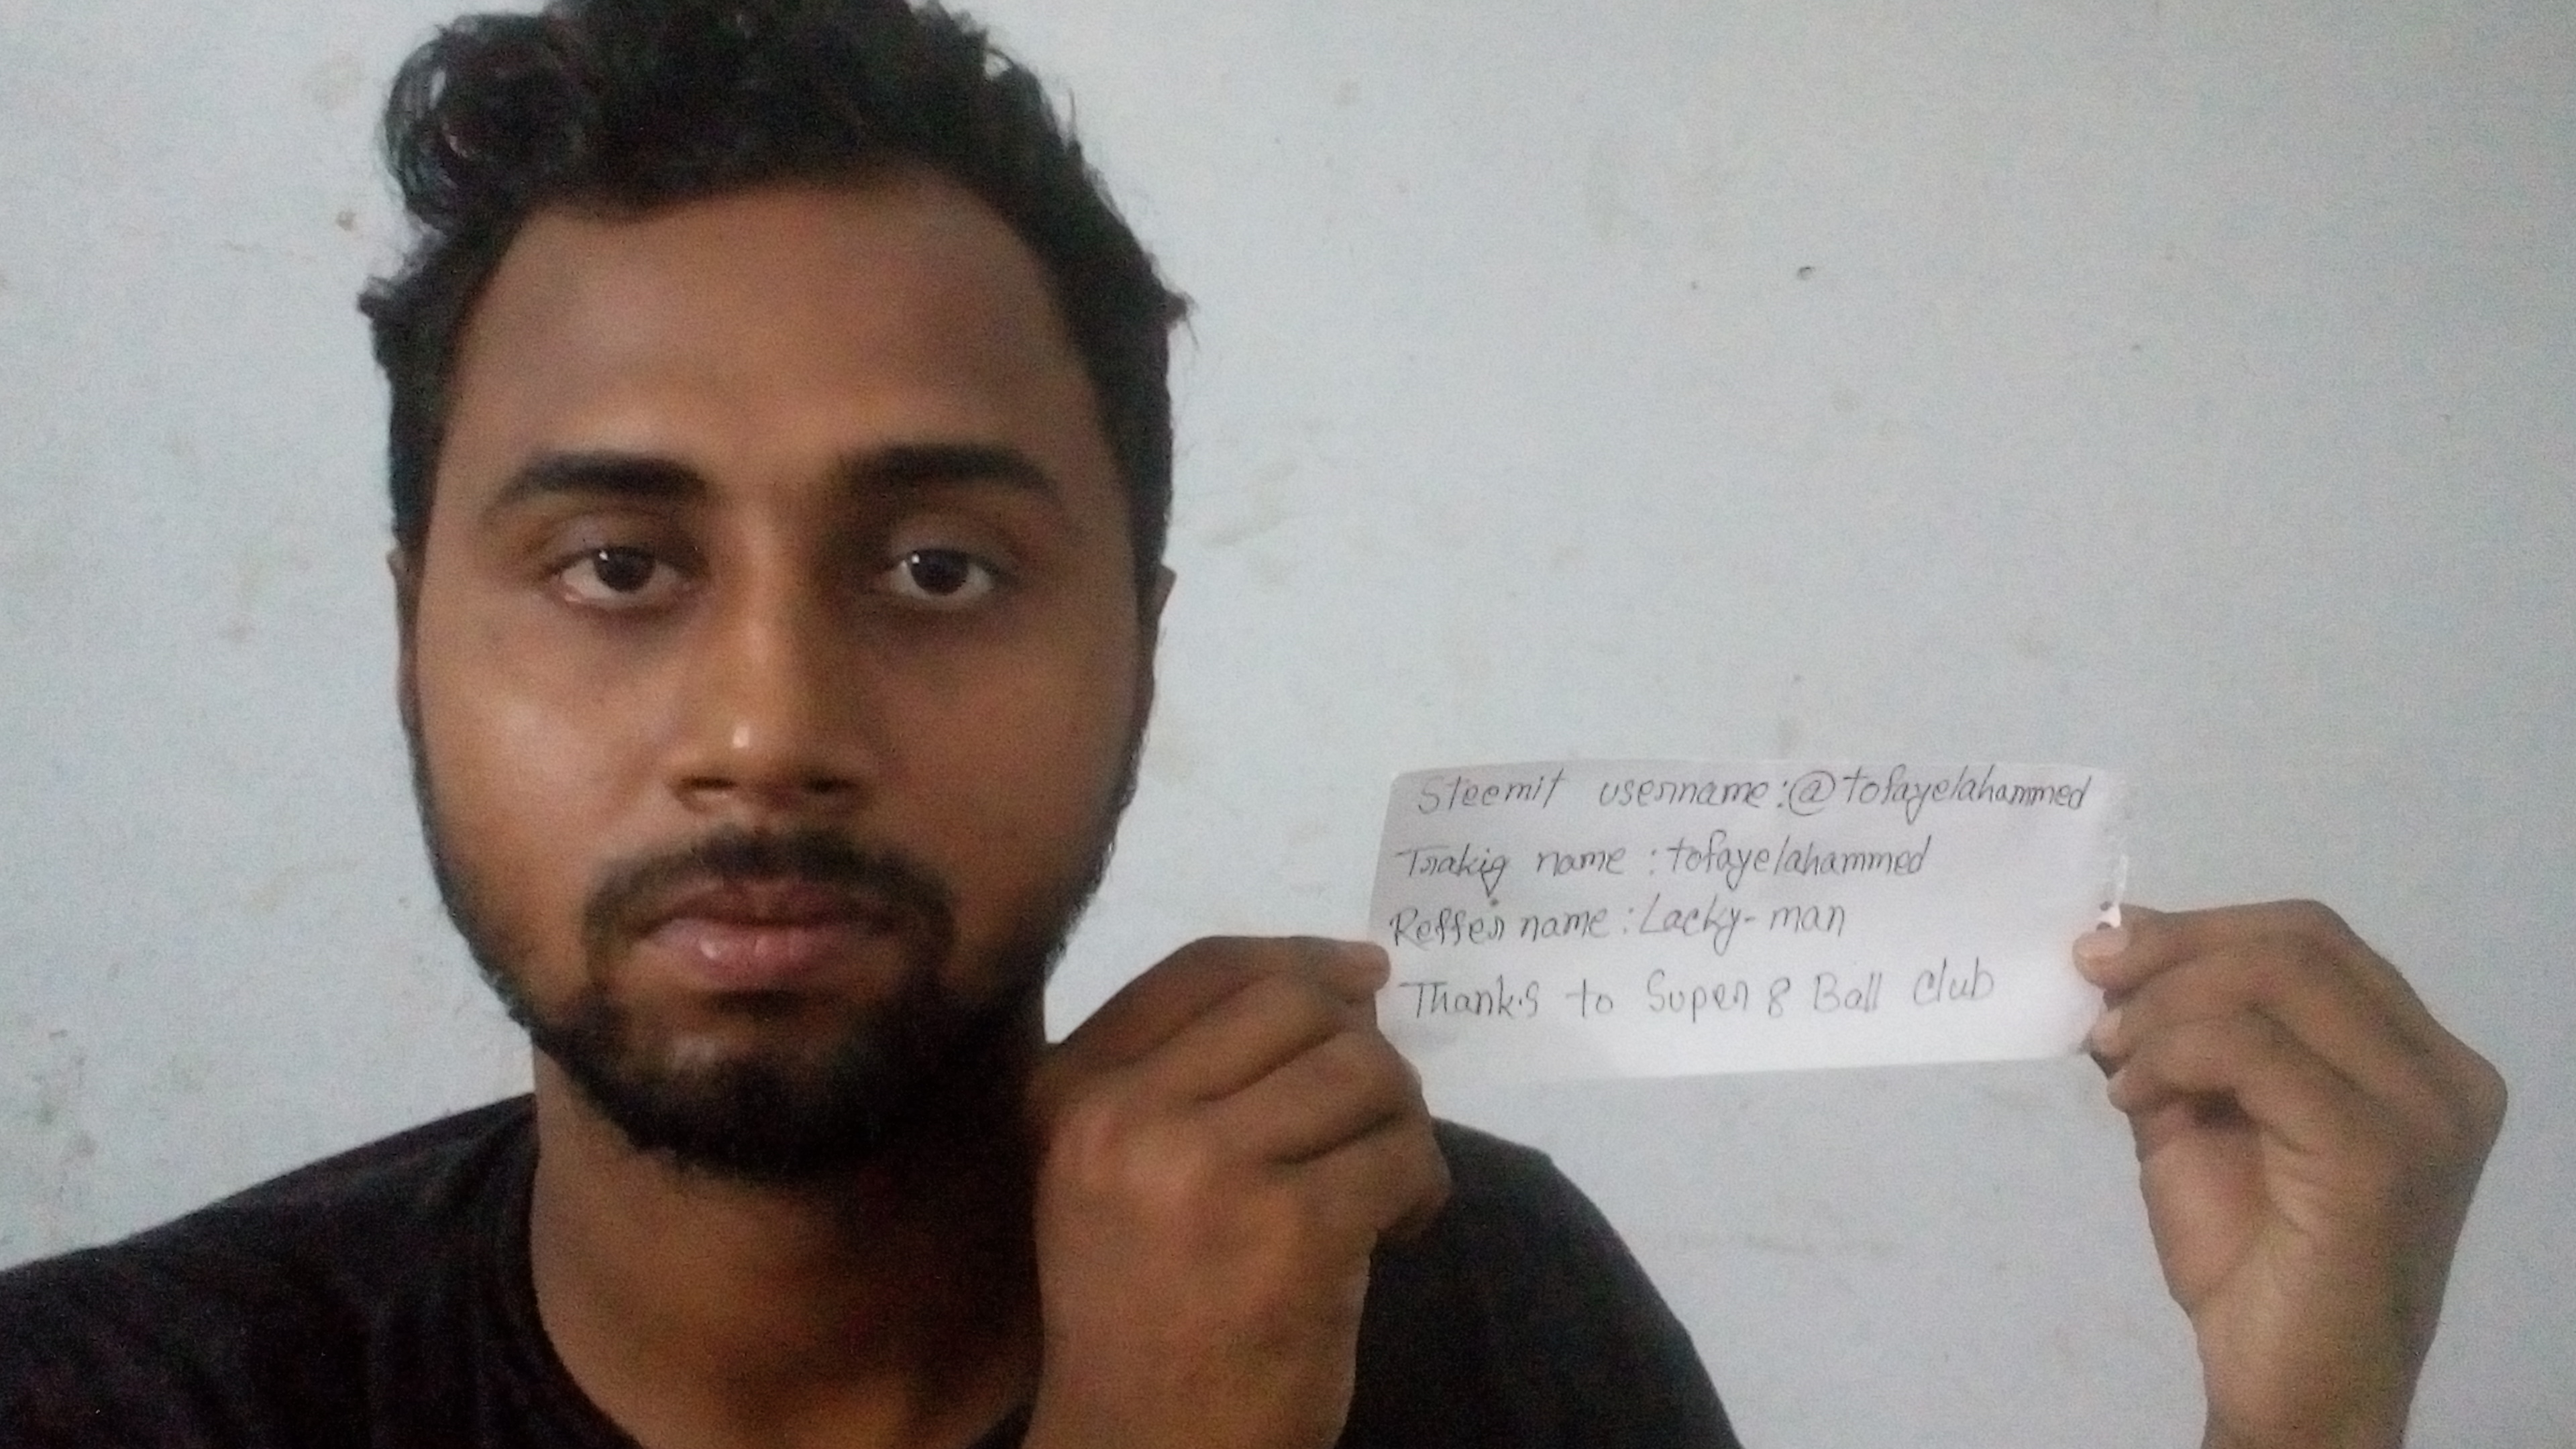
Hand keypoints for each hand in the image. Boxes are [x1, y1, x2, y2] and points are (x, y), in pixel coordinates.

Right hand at [1020, 938, 1450, 1448]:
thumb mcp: (1122, 1172)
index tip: (1362, 978)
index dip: (1301, 957)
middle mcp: (1125, 1115)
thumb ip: (1201, 1069)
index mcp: (1071, 1092)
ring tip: (1382, 1180)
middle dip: (1362, 1046)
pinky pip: (1401, 1154)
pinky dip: (1421, 1185)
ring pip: (1361, 1070)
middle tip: (1373, 1114)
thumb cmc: (1139, 1312)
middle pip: (1295, 1004)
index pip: (1205, 967)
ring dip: (1399, 1119)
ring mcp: (1206, 1169)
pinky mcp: (1292, 1230)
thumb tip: (1351, 977)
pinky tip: (1396, 1229)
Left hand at [2078, 903, 2504, 1448]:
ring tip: (2113, 1057)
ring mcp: (2420, 1112)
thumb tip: (2120, 943)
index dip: (2198, 927)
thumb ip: (2178, 1032)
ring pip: (2277, 979)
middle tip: (2093, 985)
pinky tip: (2134, 1096)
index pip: (2309, 939)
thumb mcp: (2200, 1114)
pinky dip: (2173, 1052)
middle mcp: (2440, 1075)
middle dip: (2176, 947)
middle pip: (2298, 941)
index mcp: (2415, 1058)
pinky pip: (2253, 1050)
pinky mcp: (2376, 1154)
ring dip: (2166, 1002)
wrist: (2290, 1384)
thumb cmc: (2251, 1260)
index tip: (2105, 949)